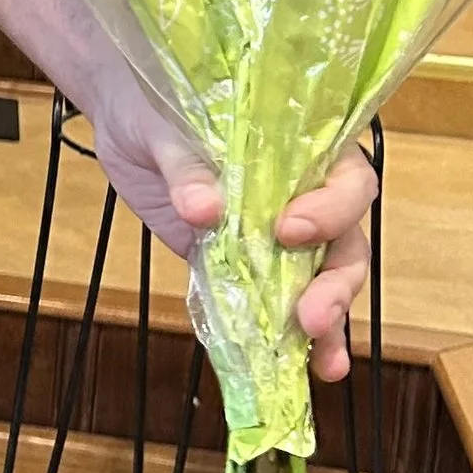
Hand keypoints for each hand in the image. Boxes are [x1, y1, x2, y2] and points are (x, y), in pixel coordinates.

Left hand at [79, 84, 374, 382]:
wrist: (126, 119)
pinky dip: (280, 337)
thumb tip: (202, 209)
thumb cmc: (157, 104)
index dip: (330, 209)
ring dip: (327, 324)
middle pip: (344, 243)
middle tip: (309, 315)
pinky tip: (290, 369)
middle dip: (334, 284)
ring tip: (324, 363)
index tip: (289, 229)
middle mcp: (303, 195)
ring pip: (318, 281)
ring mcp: (274, 236)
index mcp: (305, 148)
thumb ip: (187, 165)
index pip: (346, 182)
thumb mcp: (166, 126)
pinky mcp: (239, 263)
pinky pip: (267, 302)